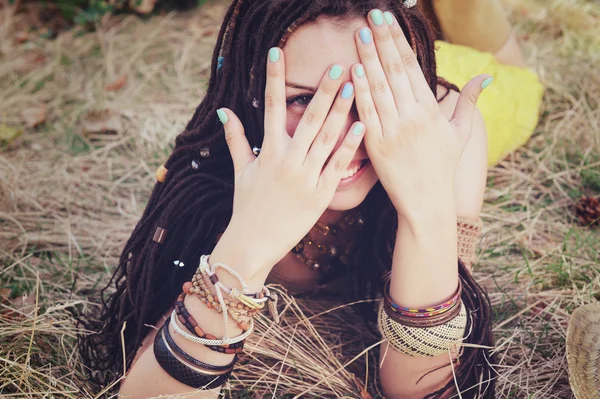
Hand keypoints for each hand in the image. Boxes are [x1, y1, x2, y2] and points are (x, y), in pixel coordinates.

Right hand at [215, 48, 364, 279]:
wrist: (254, 243)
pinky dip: (350, 145)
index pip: (269, 107)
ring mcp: (305, 177)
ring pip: (326, 137)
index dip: (273, 78)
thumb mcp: (240, 171)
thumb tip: (225, 111)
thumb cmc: (246, 206)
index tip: (277, 52)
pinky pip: (338, 165)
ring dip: (341, 111)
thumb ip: (236, 138)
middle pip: (307, 118)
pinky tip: (362, 125)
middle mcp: (287, 161)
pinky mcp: (321, 194)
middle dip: (323, 91)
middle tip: (337, 66)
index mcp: (268, 152)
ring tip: (354, 87)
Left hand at [351, 10, 490, 215]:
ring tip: (360, 35)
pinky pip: (367, 113)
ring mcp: (393, 131)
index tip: (388, 21)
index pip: (411, 67)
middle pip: (394, 71)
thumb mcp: (461, 134)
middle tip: (371, 17)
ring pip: (378, 88)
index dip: (399, 42)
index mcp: (430, 110)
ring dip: (368, 59)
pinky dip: (359, 91)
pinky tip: (353, 70)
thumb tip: (486, 76)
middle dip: (382, 41)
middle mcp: (412, 117)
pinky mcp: (376, 145)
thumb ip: (468, 102)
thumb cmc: (442, 167)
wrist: (426, 202)